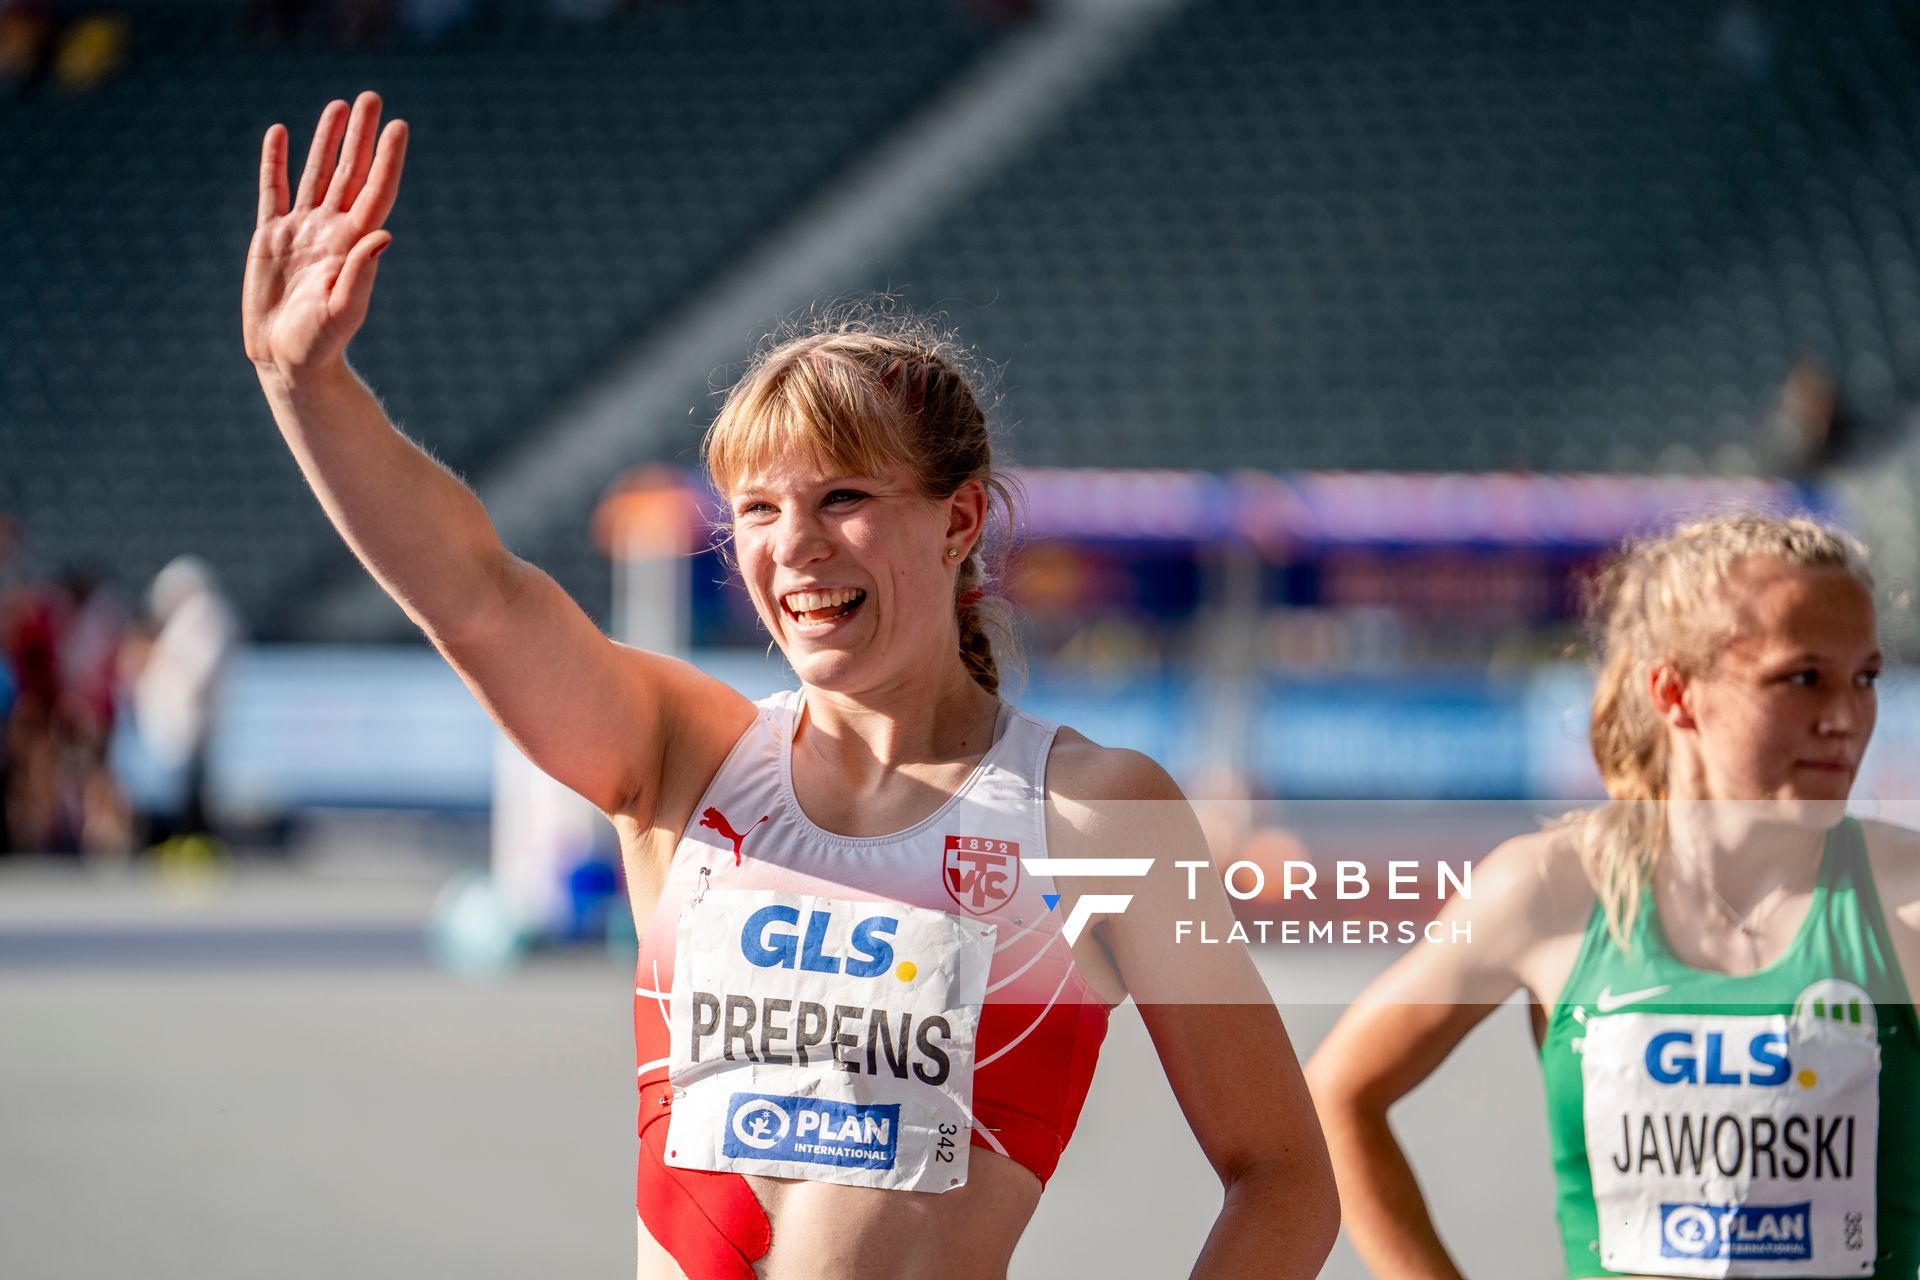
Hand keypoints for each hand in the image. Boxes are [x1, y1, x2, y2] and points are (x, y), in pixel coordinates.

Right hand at [243, 91, 407, 379]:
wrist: (287, 360)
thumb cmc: (320, 344)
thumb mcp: (342, 310)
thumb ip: (361, 273)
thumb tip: (384, 233)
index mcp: (353, 245)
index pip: (375, 191)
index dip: (387, 158)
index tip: (399, 126)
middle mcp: (331, 231)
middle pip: (350, 172)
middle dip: (361, 135)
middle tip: (372, 97)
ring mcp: (301, 231)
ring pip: (316, 173)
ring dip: (327, 140)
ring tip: (339, 106)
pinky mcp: (270, 238)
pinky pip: (273, 190)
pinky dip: (274, 161)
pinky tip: (279, 133)